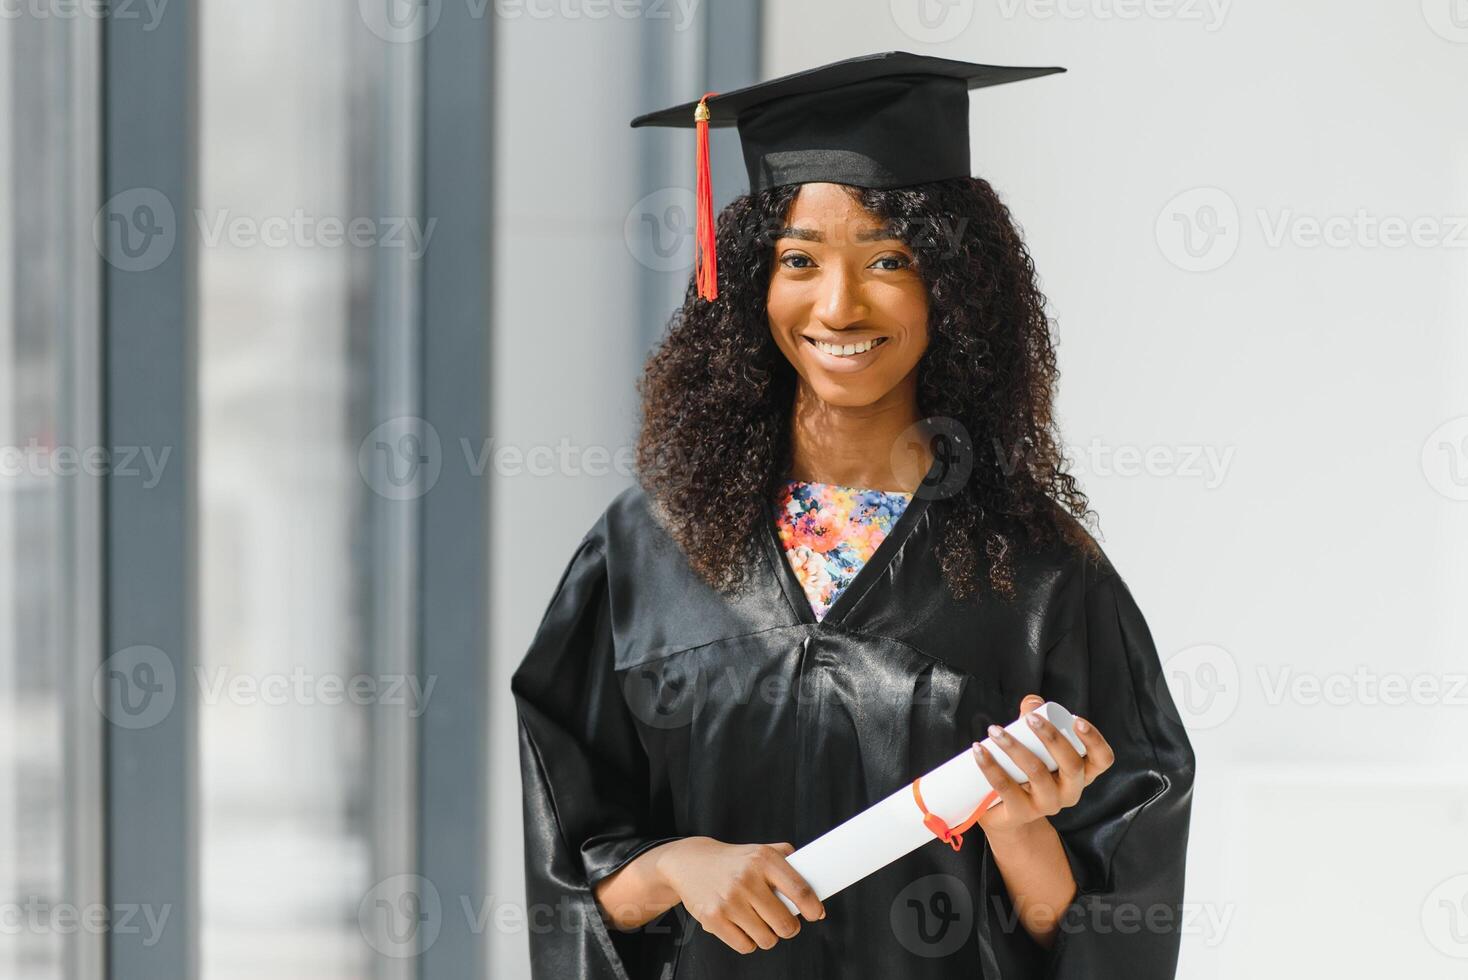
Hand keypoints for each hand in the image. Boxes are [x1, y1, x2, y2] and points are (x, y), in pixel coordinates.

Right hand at [654, 837, 824, 954]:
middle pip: (785, 924)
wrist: (688, 863)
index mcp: (763, 859)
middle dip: (788, 927)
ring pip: (767, 939)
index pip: (799, 890)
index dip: (813, 908)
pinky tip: (742, 925)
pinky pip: (746, 946)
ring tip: (758, 921)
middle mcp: (746, 879)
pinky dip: (748, 941)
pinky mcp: (713, 919)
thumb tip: (816, 891)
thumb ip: (789, 862)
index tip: (816, 914)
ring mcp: (729, 900)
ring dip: (768, 935)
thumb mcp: (760, 850)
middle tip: (782, 921)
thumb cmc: (732, 861)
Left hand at [971, 694, 1114, 838]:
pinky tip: (980, 750)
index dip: (1095, 740)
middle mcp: (1070, 792)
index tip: (1077, 721)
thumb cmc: (1027, 772)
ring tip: (995, 730)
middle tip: (1031, 718)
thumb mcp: (1036, 747)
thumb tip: (1033, 702)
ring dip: (1015, 747)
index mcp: (1081, 773)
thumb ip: (1036, 720)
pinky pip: (1006, 788)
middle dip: (1052, 737)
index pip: (1102, 759)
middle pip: (1071, 765)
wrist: (1007, 814)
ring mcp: (1047, 804)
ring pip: (1037, 773)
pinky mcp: (1021, 812)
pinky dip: (990, 766)